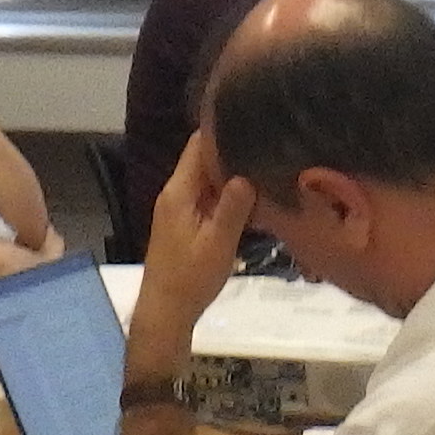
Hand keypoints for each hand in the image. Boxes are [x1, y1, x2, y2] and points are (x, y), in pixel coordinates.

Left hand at [131, 134, 253, 381]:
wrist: (165, 313)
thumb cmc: (190, 279)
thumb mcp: (217, 243)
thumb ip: (233, 207)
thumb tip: (246, 173)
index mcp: (179, 192)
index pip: (198, 145)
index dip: (222, 131)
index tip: (252, 121)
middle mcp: (176, 194)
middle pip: (204, 160)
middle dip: (233, 152)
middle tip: (268, 142)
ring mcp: (180, 210)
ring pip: (208, 181)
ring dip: (233, 175)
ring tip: (267, 164)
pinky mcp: (186, 225)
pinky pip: (209, 199)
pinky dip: (228, 196)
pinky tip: (254, 198)